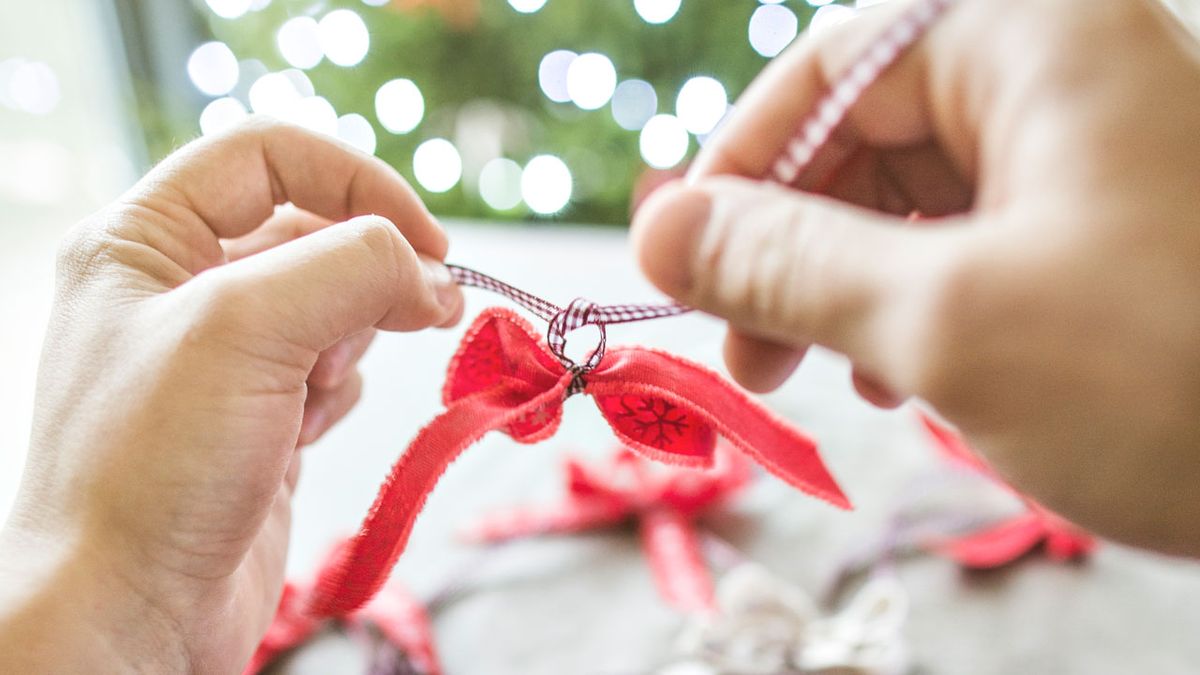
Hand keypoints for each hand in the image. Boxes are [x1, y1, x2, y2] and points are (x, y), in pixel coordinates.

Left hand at [0, 118, 463, 671]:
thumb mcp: (247, 326)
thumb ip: (353, 267)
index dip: (358, 181)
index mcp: (143, 237)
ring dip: (351, 343)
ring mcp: (221, 357)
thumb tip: (434, 276)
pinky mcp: (259, 416)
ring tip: (313, 395)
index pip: (270, 155)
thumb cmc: (153, 464)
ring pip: (334, 304)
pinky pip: (333, 372)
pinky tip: (305, 435)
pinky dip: (341, 394)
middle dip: (369, 272)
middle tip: (423, 312)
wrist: (128, 612)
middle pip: (313, 231)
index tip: (428, 243)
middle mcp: (178, 286)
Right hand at [632, 0, 1199, 555]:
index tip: (676, 263)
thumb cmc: (1165, 377)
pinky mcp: (1099, 231)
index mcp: (1032, 39)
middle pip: (864, 136)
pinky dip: (907, 306)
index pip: (830, 71)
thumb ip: (782, 262)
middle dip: (788, 245)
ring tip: (818, 375)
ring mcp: (1087, 154)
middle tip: (744, 352)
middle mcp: (1061, 75)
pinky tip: (891, 375)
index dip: (737, 169)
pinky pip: (964, 243)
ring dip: (841, 286)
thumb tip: (656, 229)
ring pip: (907, 199)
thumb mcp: (941, 319)